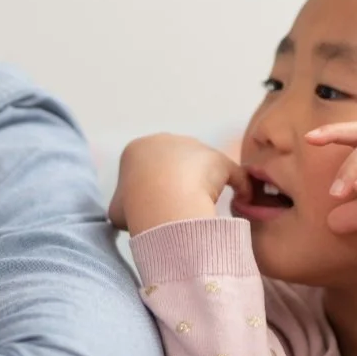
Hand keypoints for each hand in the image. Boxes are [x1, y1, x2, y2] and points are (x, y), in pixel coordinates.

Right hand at [108, 133, 248, 234]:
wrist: (160, 201)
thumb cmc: (134, 206)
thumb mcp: (116, 210)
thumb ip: (124, 208)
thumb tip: (130, 214)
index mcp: (138, 149)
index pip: (147, 166)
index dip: (152, 188)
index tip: (155, 207)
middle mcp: (165, 141)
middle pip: (175, 162)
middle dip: (178, 183)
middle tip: (178, 209)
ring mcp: (194, 147)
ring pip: (202, 167)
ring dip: (205, 185)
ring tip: (203, 209)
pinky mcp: (218, 159)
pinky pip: (233, 174)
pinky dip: (239, 186)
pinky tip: (240, 200)